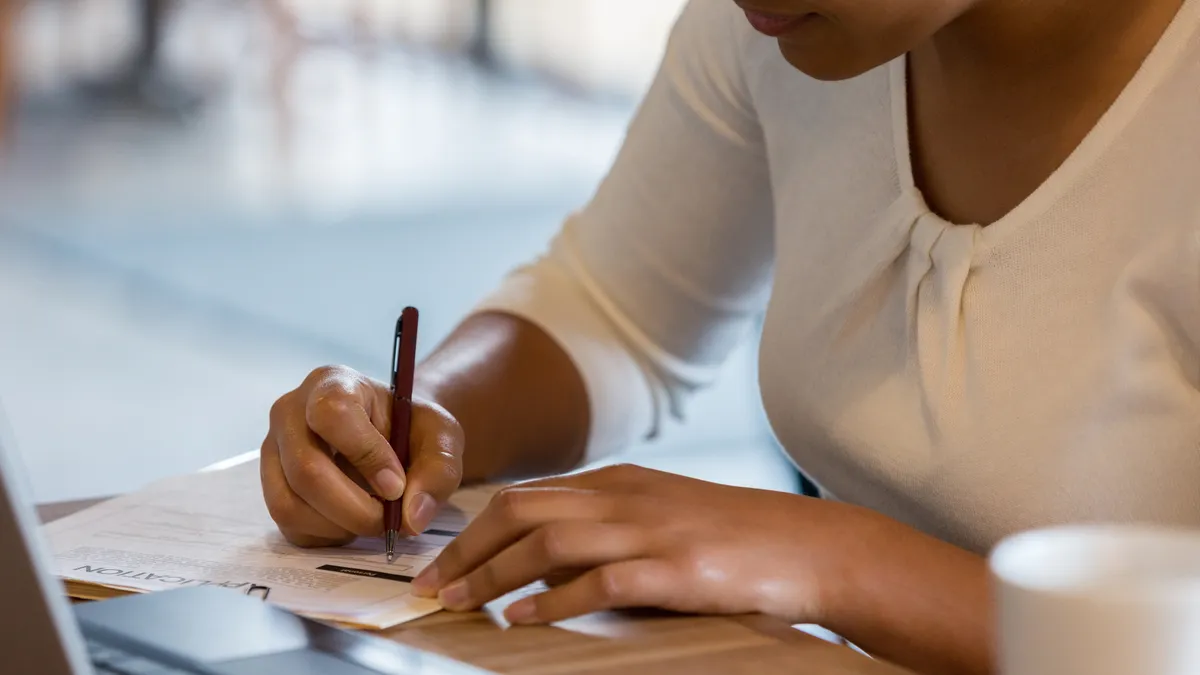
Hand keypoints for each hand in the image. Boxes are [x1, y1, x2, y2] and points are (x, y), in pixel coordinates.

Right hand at [261, 365, 463, 546]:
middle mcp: (289, 413)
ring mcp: (273, 452)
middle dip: (355, 509)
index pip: (332, 414)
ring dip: (341, 527)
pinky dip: (328, 536)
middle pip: (305, 470)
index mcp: (331, 383)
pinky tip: (353, 521)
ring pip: (291, 505)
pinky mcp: (272, 488)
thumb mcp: (442, 437)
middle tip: (390, 521)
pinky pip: (291, 527)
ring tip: (374, 518)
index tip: (397, 485)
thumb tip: (411, 517)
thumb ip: (438, 471)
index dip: (366, 455)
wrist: (391, 437)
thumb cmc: (412, 429)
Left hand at [410, 464, 859, 625]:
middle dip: (466, 548)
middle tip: (429, 584)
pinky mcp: (676, 569)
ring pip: (548, 540)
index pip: (527, 495)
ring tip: (458, 601)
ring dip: (494, 573)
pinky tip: (522, 618)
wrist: (809, 546)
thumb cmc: (735, 538)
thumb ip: (604, 529)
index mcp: (619, 482)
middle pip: (522, 509)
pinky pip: (599, 581)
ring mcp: (650, 530)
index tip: (440, 561)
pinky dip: (553, 600)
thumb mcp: (661, 517)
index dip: (473, 528)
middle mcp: (626, 497)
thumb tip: (540, 565)